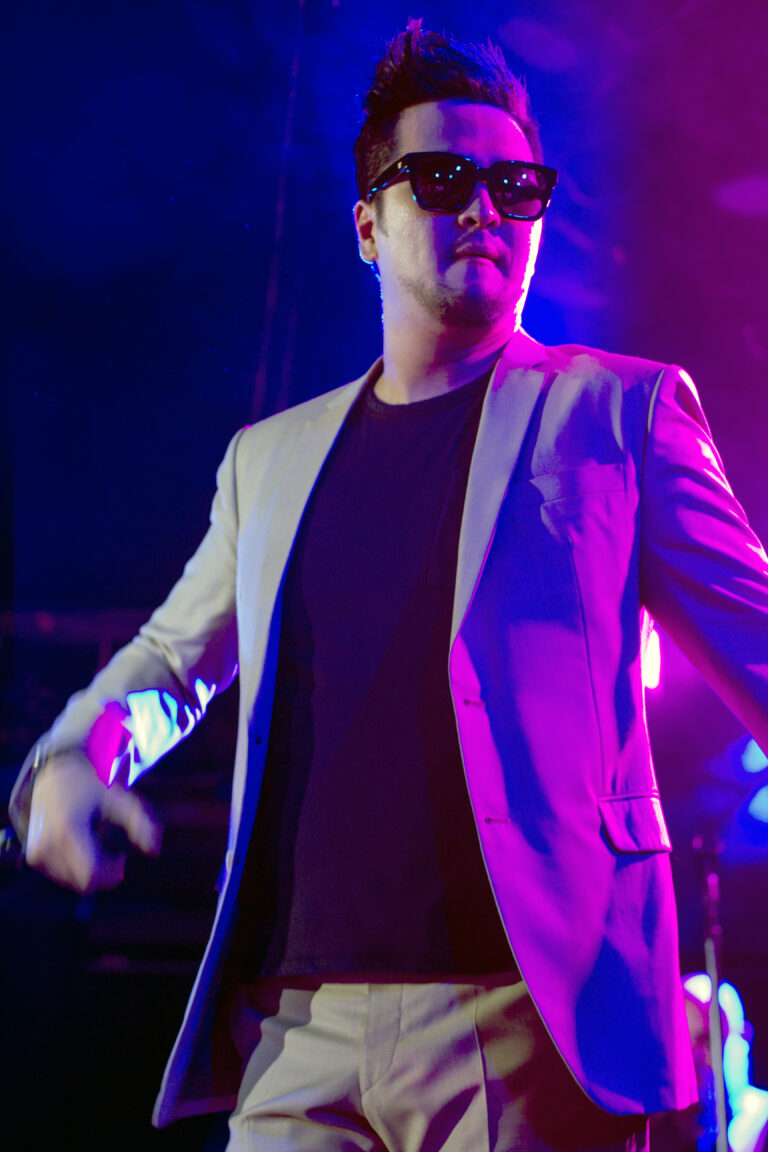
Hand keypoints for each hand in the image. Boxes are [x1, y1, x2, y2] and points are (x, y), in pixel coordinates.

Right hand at [25, 752, 162, 893]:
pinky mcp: (34, 856)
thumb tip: (155, 851)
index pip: (90, 875)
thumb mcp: (118, 798)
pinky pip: (61, 875)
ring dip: (89, 870)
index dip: (110, 874)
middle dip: (103, 873)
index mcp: (67, 830)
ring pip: (72, 881)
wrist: (54, 774)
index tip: (122, 859)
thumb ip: (140, 821)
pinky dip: (75, 867)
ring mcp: (37, 852)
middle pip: (83, 881)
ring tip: (99, 846)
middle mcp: (47, 844)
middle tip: (115, 855)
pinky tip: (84, 847)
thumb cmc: (91, 786)